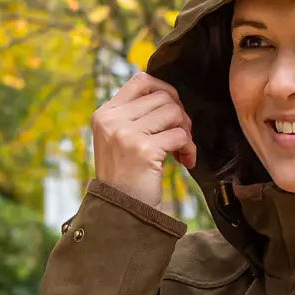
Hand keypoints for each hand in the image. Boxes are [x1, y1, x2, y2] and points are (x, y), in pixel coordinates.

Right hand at [91, 72, 197, 207]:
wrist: (120, 213)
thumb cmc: (126, 179)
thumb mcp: (119, 141)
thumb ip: (135, 117)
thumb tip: (169, 96)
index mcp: (104, 114)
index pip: (141, 81)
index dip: (165, 90)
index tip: (173, 112)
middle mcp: (112, 120)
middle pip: (163, 97)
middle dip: (180, 116)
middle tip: (181, 138)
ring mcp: (126, 134)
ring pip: (174, 112)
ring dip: (186, 132)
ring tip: (182, 151)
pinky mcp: (143, 150)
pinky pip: (180, 136)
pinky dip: (189, 148)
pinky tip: (186, 162)